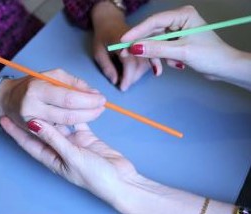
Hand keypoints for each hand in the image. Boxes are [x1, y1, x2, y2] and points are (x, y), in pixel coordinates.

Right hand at [0, 69, 105, 129]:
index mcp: (37, 89)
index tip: (102, 98)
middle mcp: (32, 107)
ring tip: (95, 112)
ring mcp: (30, 122)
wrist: (5, 99)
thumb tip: (94, 94)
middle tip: (102, 107)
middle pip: (68, 116)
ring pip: (63, 125)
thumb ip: (74, 83)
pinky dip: (71, 125)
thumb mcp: (52, 76)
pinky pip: (57, 131)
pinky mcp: (31, 133)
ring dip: (84, 119)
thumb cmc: (32, 85)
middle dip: (89, 112)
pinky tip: (82, 119)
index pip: (69, 99)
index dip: (88, 101)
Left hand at [0, 117, 234, 212]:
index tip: (3, 118)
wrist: (122, 181)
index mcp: (51, 158)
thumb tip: (33, 123)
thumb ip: (53, 139)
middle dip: (32, 117)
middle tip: (20, 101)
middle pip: (42, 131)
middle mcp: (59, 150)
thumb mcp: (71, 157)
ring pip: (60, 124)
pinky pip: (77, 122)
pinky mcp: (86, 138)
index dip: (15, 131)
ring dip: (54, 111)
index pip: (28, 142)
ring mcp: (73, 144)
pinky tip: (69, 100)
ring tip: (43, 97)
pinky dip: (74, 112)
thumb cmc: (96, 176)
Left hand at [91, 1, 160, 90]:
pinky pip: (151, 59)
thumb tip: (116, 81)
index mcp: (123, 42)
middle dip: (133, 78)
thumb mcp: (98, 52)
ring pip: (148, 63)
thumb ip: (107, 67)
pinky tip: (138, 74)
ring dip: (139, 75)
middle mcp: (137, 41)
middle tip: (123, 85)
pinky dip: (147, 69)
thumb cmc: (102, 38)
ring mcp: (144, 42)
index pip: (130, 63)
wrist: (110, 22)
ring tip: (128, 79)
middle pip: (141, 64)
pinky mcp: (148, 44)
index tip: (122, 88)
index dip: (127, 77)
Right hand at [121, 6, 250, 85]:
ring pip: (156, 41)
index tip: (123, 41)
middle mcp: (179, 19)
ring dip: (157, 55)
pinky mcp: (177, 40)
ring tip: (161, 67)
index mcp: (183, 15)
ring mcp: (178, 29)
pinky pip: (161, 47)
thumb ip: (156, 49)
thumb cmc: (210, 55)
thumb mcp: (181, 52)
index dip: (137, 32)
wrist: (226, 67)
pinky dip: (164, 57)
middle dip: (145, 46)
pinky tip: (175, 64)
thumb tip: (134, 48)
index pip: (154, 21)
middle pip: (152, 31)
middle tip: (128, 55)